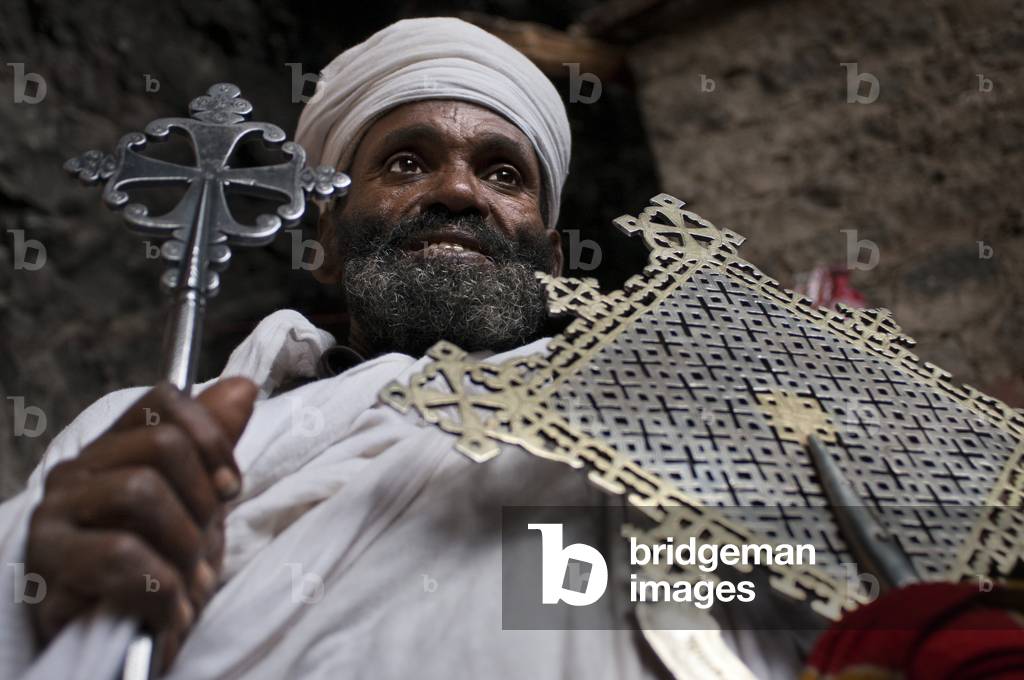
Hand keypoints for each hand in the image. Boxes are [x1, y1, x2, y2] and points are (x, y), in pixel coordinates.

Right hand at [25, 377, 256, 667]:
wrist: (119, 645)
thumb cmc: (157, 568)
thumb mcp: (196, 504)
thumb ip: (210, 445)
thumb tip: (243, 387)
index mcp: (113, 449)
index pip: (165, 401)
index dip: (212, 438)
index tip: (232, 487)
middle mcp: (77, 471)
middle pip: (163, 445)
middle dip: (204, 501)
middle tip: (207, 547)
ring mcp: (56, 514)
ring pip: (141, 492)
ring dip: (185, 548)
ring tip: (189, 584)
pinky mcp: (47, 564)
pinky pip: (121, 555)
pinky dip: (162, 589)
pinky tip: (169, 611)